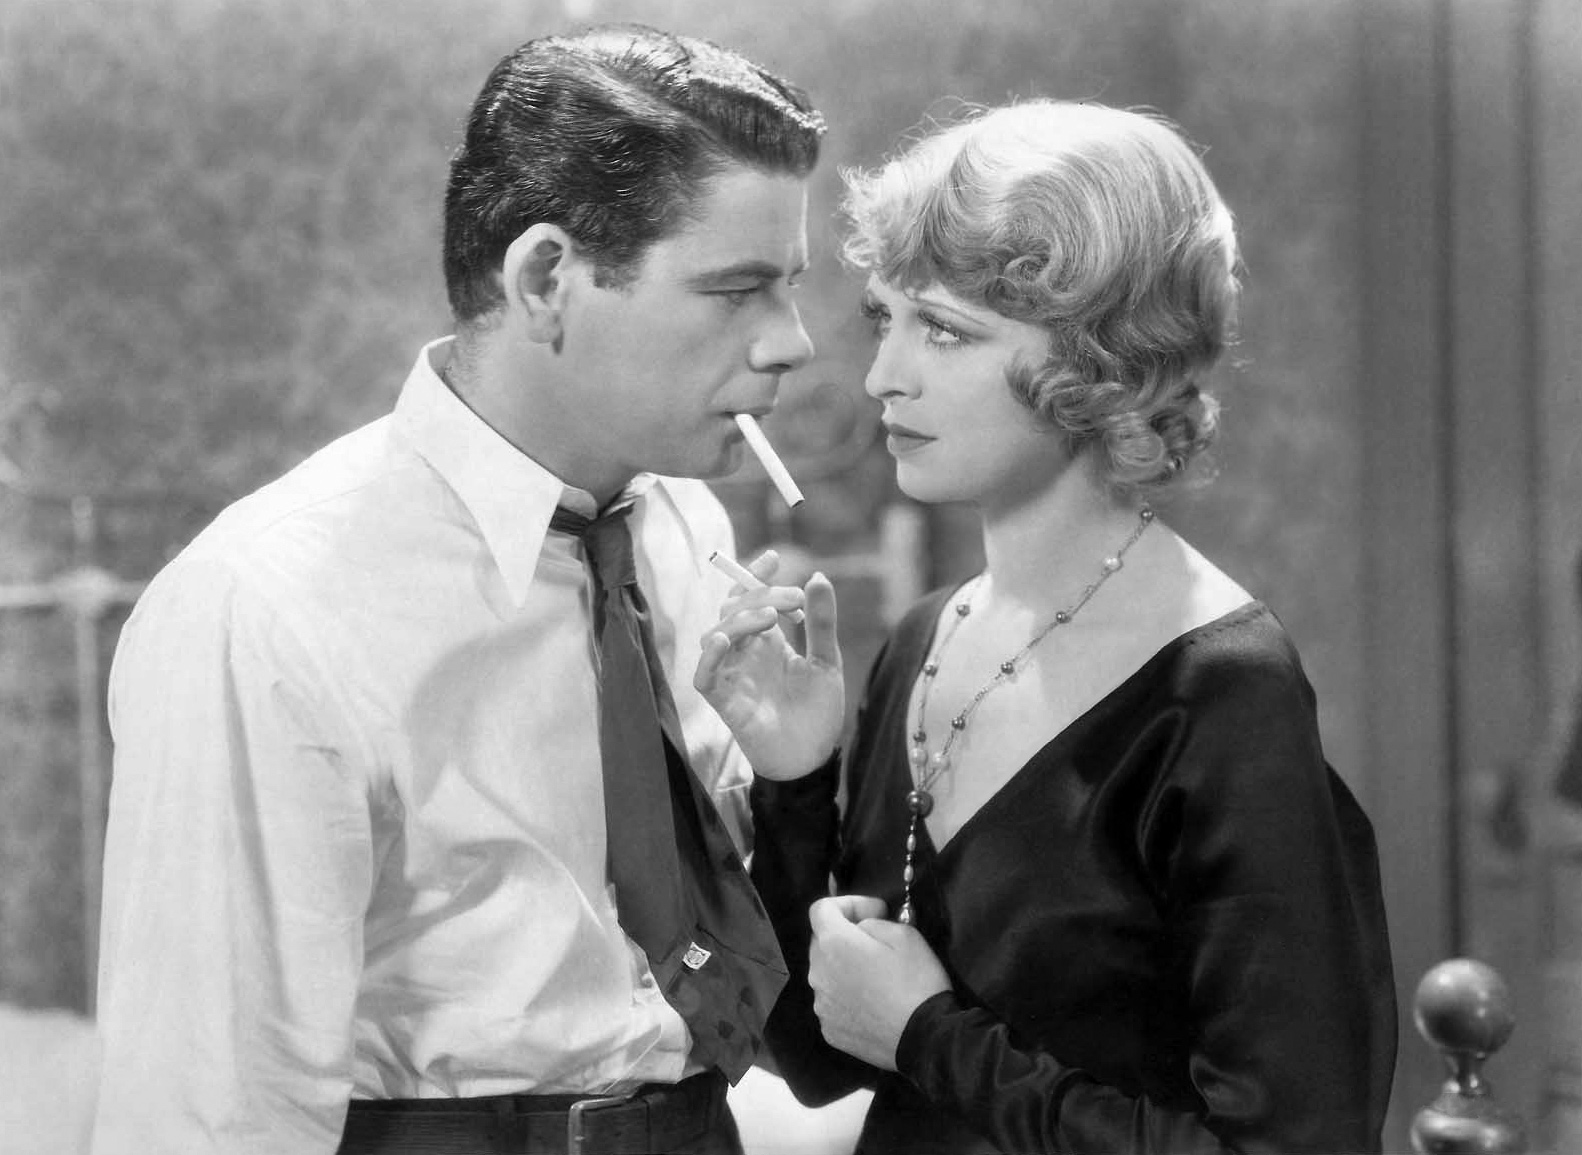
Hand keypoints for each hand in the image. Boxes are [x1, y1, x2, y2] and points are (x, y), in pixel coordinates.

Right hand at [694, 551, 843, 780]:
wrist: (813, 758)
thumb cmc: (818, 712)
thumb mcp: (825, 661)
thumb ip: (820, 623)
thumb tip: (818, 577)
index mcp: (767, 642)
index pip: (750, 599)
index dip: (755, 577)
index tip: (773, 559)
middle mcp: (745, 654)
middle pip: (733, 610)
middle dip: (759, 596)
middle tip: (792, 601)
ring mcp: (733, 676)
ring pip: (716, 636)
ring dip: (739, 621)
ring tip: (770, 619)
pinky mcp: (724, 702)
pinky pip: (705, 676)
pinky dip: (710, 657)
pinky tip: (725, 641)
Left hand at [807, 895, 950, 1070]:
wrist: (924, 1039)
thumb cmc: (916, 981)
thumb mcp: (905, 934)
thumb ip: (874, 923)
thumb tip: (862, 928)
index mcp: (833, 944)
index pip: (821, 909)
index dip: (848, 903)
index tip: (876, 911)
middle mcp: (817, 973)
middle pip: (821, 942)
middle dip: (845, 935)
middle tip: (877, 942)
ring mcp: (821, 1006)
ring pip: (826, 974)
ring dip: (844, 967)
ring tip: (875, 976)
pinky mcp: (829, 1031)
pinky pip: (833, 1003)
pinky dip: (846, 996)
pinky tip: (872, 1004)